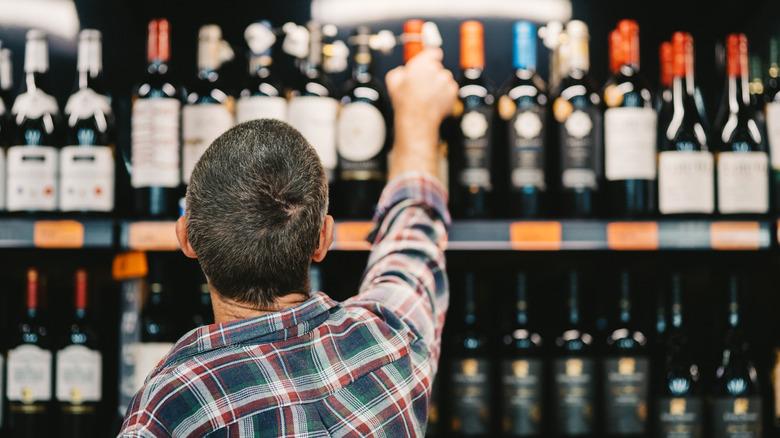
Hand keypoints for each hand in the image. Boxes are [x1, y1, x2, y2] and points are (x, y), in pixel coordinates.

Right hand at [385, 49, 457, 180]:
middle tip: (423, 85)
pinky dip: (445, 94)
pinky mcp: (453, 92)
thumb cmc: (406, 101)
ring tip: (428, 96)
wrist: (417, 118)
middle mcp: (437, 70)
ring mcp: (446, 81)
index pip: (434, 52)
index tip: (430, 61)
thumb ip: (399, 71)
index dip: (431, 58)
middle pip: (438, 68)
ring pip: (445, 79)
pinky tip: (435, 101)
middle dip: (432, 75)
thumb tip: (402, 71)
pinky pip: (451, 90)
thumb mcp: (393, 81)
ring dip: (439, 85)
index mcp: (423, 63)